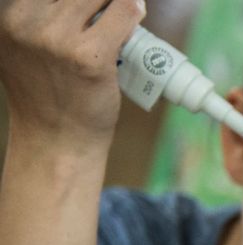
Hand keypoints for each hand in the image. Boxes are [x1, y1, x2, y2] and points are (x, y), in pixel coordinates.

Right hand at [0, 0, 144, 143]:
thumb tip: (95, 4)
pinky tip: (137, 11)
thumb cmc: (49, 96)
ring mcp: (57, 39)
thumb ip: (41, 22)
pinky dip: (133, 9)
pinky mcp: (90, 56)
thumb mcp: (29, 48)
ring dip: (116, 5)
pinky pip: (125, 12)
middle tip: (109, 17)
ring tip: (119, 23)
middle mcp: (26, 23)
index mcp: (9, 18)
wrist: (56, 141)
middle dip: (97, 2)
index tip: (90, 9)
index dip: (77, 1)